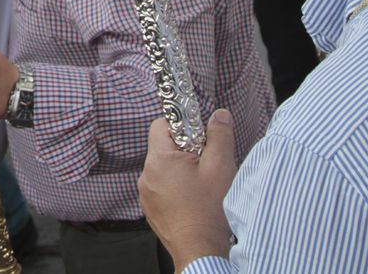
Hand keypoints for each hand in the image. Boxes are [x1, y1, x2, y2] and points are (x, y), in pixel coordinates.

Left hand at [138, 111, 237, 267]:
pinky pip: (162, 187)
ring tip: (201, 185)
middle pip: (164, 147)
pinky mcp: (151, 209)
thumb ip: (219, 135)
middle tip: (205, 163)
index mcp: (159, 160)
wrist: (201, 251)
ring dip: (182, 170)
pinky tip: (194, 199)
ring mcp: (147, 194)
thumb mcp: (220, 167)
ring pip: (165, 169)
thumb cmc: (210, 211)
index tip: (199, 136)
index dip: (181, 125)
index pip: (161, 124)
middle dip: (185, 149)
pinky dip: (177, 188)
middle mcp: (146, 176)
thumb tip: (219, 115)